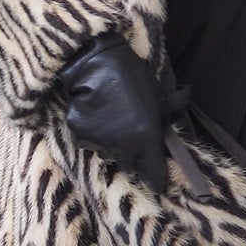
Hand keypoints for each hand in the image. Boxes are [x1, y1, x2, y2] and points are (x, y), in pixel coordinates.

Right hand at [55, 30, 167, 191]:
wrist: (97, 60)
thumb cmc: (132, 74)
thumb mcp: (157, 98)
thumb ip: (161, 124)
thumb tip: (166, 142)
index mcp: (147, 136)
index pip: (154, 172)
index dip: (157, 180)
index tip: (158, 186)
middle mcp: (124, 145)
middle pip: (130, 166)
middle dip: (132, 158)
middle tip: (131, 139)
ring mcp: (100, 142)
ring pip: (108, 154)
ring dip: (111, 145)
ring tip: (111, 120)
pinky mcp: (80, 135)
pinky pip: (89, 142)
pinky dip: (92, 133)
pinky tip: (95, 113)